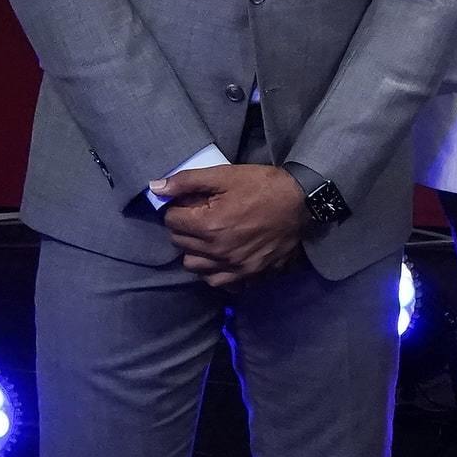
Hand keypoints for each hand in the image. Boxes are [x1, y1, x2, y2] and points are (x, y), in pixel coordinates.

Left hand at [152, 163, 308, 287]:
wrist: (302, 202)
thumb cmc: (262, 185)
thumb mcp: (224, 175)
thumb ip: (186, 181)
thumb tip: (154, 188)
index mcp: (208, 225)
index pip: (171, 221)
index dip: (179, 208)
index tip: (192, 202)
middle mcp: (217, 251)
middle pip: (180, 243)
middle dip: (185, 227)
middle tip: (201, 215)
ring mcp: (233, 266)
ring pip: (194, 266)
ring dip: (195, 251)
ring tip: (209, 237)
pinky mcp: (249, 274)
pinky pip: (218, 281)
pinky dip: (214, 270)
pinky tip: (221, 256)